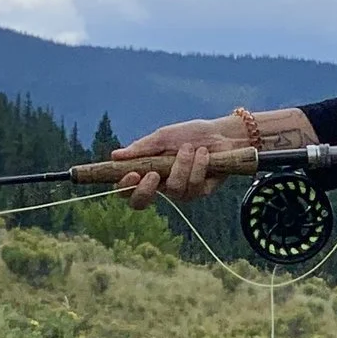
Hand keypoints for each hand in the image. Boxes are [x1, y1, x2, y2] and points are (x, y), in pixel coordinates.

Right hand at [109, 106, 311, 204]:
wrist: (221, 134)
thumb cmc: (190, 134)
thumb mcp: (163, 137)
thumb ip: (141, 149)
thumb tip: (115, 156)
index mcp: (147, 172)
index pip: (127, 189)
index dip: (124, 187)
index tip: (132, 174)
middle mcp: (161, 185)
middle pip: (141, 203)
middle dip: (145, 191)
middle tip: (153, 174)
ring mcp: (181, 191)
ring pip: (174, 189)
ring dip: (182, 165)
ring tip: (191, 147)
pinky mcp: (200, 192)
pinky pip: (194, 185)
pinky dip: (198, 166)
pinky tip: (204, 154)